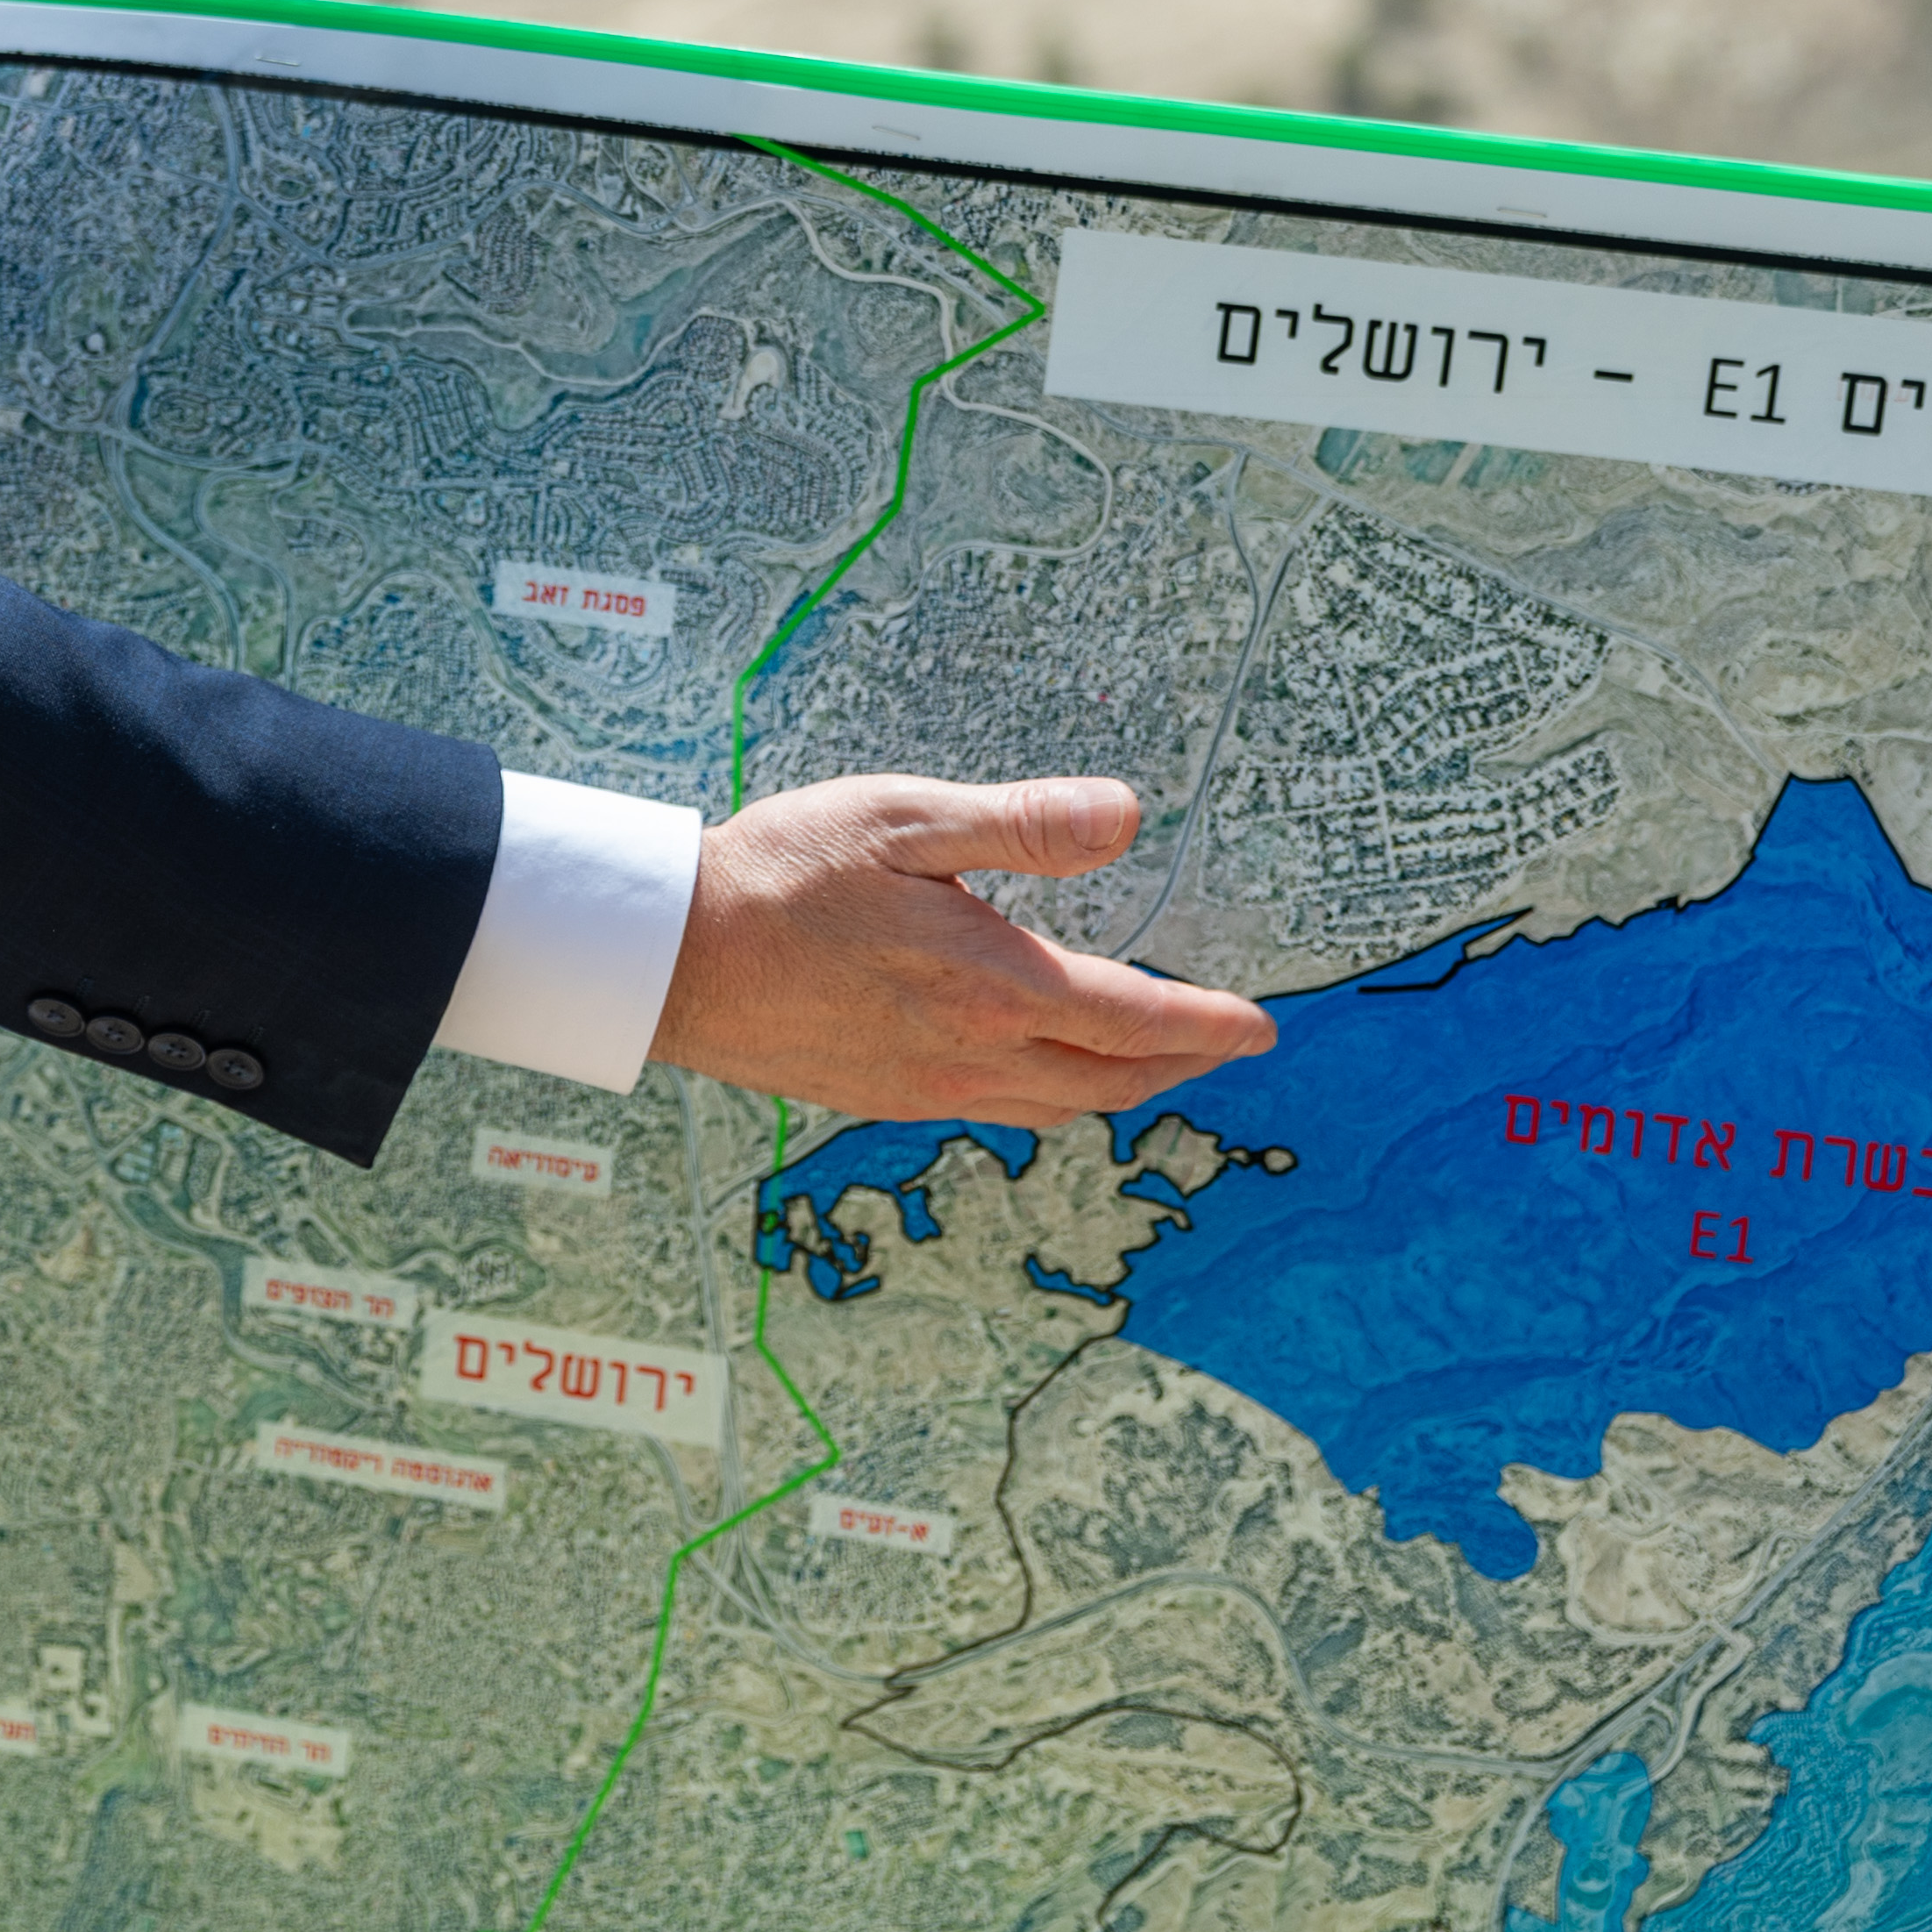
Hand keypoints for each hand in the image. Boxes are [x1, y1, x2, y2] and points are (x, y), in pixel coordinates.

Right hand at [649, 774, 1272, 1125]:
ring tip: (1145, 1063)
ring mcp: (923, 1088)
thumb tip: (1128, 817)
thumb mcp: (905, 820)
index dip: (1209, 1024)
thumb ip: (1022, 824)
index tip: (1261, 1026)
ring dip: (1116, 1089)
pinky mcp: (879, 1098)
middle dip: (1178, 1067)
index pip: (1135, 1020)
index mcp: (992, 986)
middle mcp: (970, 1055)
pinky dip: (1045, 1099)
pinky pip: (991, 1114)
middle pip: (1108, 1082)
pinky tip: (1032, 1070)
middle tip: (1221, 1045)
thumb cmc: (780, 874)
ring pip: (1053, 1109)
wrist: (670, 956)